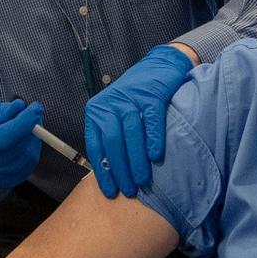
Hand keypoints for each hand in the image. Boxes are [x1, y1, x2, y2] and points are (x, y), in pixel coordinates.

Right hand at [0, 97, 42, 188]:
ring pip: (28, 155)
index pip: (3, 137)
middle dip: (30, 127)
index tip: (35, 108)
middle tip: (32, 112)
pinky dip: (31, 147)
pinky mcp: (8, 181)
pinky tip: (22, 139)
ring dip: (32, 137)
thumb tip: (19, 107)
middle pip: (18, 147)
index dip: (23, 123)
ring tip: (23, 125)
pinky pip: (30, 163)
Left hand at [84, 44, 193, 197]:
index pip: (96, 145)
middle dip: (120, 169)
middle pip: (113, 141)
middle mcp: (110, 104)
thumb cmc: (136, 97)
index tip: (110, 190)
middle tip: (130, 189)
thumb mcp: (117, 115)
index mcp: (97, 111)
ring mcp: (131, 98)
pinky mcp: (151, 94)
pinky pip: (151, 122)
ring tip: (142, 180)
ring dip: (136, 160)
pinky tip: (155, 156)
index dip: (103, 170)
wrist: (159, 66)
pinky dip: (153, 140)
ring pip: (131, 134)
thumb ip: (113, 138)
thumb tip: (114, 173)